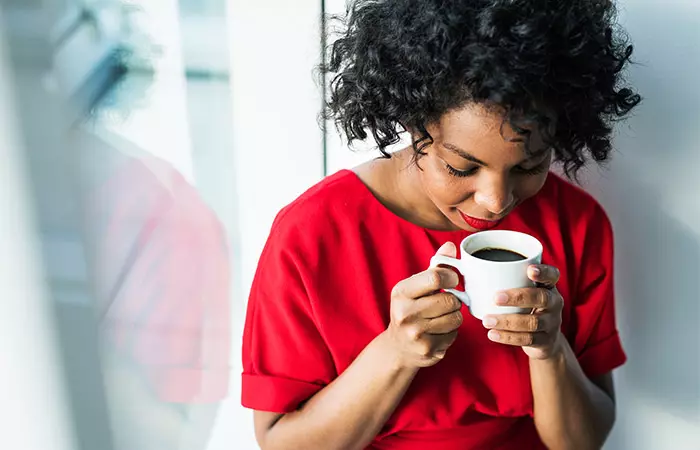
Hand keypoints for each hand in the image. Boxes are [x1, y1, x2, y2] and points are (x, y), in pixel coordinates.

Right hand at [386, 242, 463, 367]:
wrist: (398, 347)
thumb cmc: (410, 310)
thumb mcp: (416, 287)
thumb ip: (435, 267)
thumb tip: (451, 246)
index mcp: (401, 292)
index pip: (435, 277)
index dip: (451, 277)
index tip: (453, 281)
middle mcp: (405, 313)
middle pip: (449, 300)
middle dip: (453, 301)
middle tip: (445, 303)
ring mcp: (415, 334)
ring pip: (456, 318)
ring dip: (454, 317)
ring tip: (441, 317)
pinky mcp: (427, 350)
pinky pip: (454, 335)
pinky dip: (451, 332)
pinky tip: (438, 332)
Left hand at [481, 264, 563, 359]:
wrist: (544, 339)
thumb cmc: (525, 307)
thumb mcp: (523, 291)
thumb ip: (505, 278)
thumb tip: (464, 264)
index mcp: (548, 286)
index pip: (552, 275)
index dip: (544, 272)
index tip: (529, 269)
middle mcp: (554, 303)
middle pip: (542, 298)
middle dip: (518, 297)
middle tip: (495, 298)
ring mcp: (552, 323)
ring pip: (533, 322)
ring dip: (507, 321)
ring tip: (486, 320)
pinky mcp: (545, 341)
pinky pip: (527, 339)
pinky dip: (508, 337)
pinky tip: (492, 334)